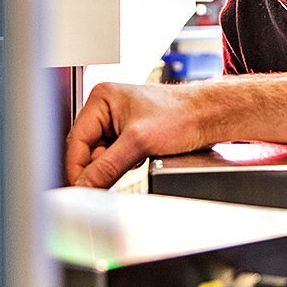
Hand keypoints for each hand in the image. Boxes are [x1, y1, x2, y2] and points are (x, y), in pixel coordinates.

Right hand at [65, 82, 208, 187]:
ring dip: (112, 167)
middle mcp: (106, 110)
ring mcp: (118, 124)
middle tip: (108, 181)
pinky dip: (122, 166)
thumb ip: (108, 166)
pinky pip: (115, 158)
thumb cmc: (182, 114)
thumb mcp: (139, 142)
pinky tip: (139, 160)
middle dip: (98, 167)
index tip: (80, 187)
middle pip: (87, 150)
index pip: (77, 140)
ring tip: (135, 159)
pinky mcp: (129, 137)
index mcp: (101, 99)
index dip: (77, 167)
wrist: (209, 116)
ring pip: (101, 157)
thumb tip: (86, 183)